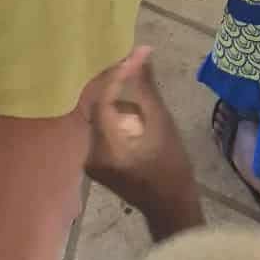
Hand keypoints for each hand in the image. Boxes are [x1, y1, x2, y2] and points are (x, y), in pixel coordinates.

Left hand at [86, 47, 201, 236]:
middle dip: (115, 81)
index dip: (117, 73)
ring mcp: (90, 158)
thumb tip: (142, 52)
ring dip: (117, 97)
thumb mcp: (162, 124)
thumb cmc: (171, 168)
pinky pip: (102, 126)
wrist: (171, 208)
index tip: (137, 53)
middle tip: (134, 60)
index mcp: (104, 146)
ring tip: (136, 81)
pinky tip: (135, 109)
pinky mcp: (96, 160)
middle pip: (96, 104)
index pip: (102, 98)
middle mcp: (89, 152)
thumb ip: (147, 87)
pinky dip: (116, 114)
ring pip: (99, 114)